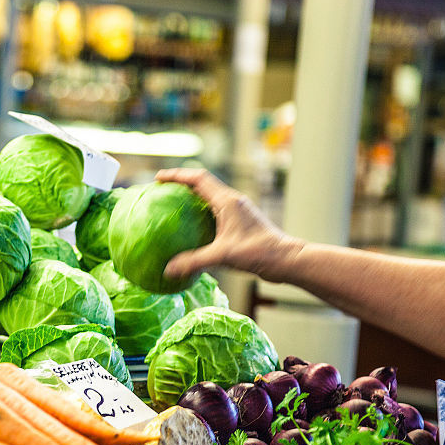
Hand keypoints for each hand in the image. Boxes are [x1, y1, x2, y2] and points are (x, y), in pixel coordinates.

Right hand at [155, 168, 301, 281]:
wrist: (286, 259)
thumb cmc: (259, 253)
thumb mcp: (223, 256)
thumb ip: (194, 261)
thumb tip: (168, 270)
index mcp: (228, 201)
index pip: (198, 179)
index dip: (176, 175)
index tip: (158, 178)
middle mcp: (233, 201)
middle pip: (202, 184)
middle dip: (181, 183)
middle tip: (162, 191)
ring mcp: (238, 211)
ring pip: (210, 197)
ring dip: (192, 197)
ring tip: (172, 207)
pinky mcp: (240, 223)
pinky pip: (215, 212)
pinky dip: (200, 214)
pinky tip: (191, 231)